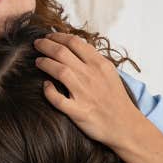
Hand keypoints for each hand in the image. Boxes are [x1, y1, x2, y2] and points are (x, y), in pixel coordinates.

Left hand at [34, 33, 148, 149]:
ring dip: (44, 63)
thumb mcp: (110, 73)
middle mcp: (91, 76)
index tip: (49, 36)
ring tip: (38, 61)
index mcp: (100, 64)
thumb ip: (93, 60)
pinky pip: (57, 99)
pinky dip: (49, 91)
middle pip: (62, 52)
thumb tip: (75, 47)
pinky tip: (46, 86)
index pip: (74, 42)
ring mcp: (84, 93)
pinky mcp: (78, 111)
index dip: (58, 36)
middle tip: (37, 44)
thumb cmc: (116, 99)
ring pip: (58, 70)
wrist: (125, 125)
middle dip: (45, 45)